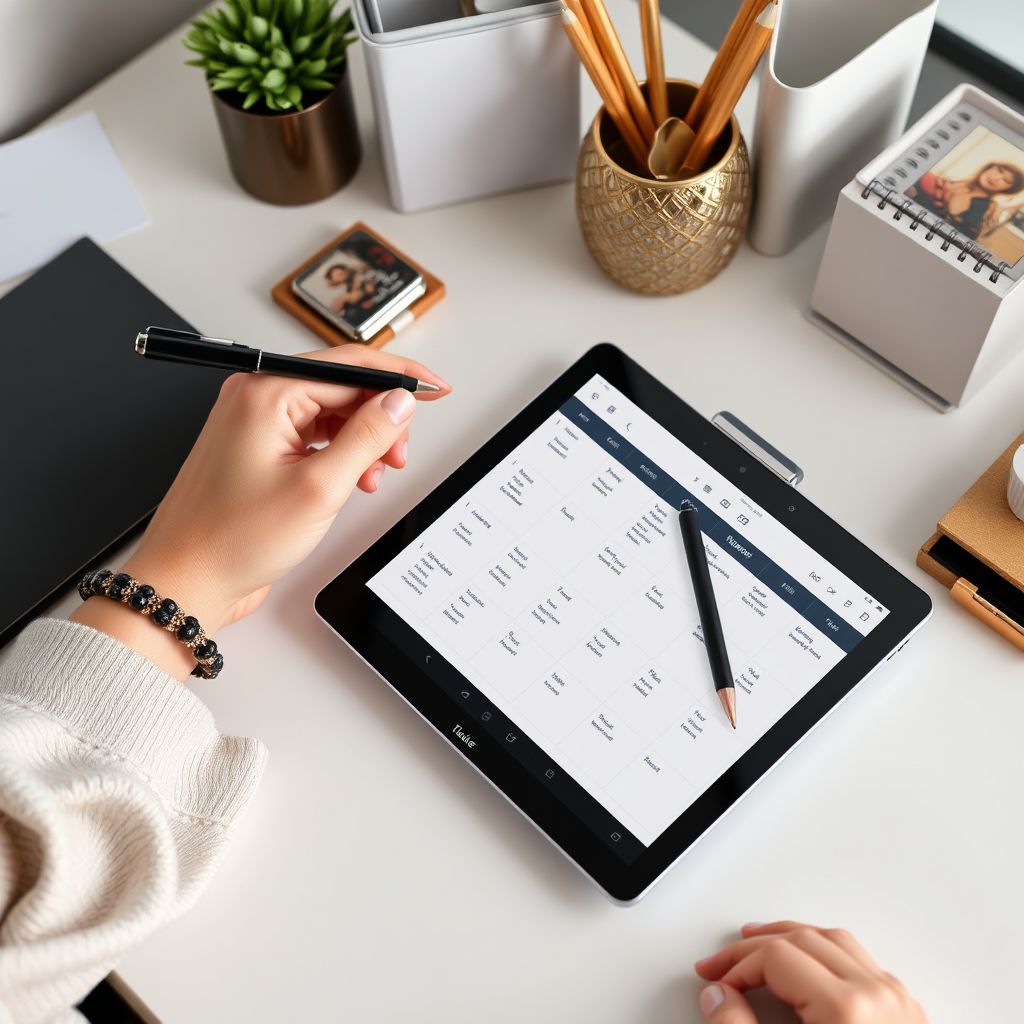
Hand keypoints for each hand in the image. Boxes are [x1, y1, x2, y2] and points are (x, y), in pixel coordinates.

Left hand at [71, 344, 449, 677]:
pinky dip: (340, 455)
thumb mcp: (319, 487)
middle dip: (380, 420)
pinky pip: (313, 436)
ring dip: (361, 442)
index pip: (350, 366)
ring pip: (332, 413)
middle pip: (343, 388)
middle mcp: (257, 398)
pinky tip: (350, 481)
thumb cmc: (231, 539)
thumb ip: (366, 437)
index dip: (400, 379)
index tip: (435, 390)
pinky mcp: (258, 449)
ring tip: (372, 478)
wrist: (186, 581)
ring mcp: (255, 424)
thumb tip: (399, 403)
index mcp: (265, 392)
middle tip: (398, 455)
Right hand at [694, 922, 927, 1023]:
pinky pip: (864, 965)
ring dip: (792, 939)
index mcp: (847, 1011)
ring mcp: (902, 1008)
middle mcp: (879, 999)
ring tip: (760, 944)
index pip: (776, 957)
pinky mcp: (912, 1020)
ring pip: (837, 943)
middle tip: (722, 966)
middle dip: (754, 948)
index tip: (715, 986)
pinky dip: (827, 957)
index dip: (735, 966)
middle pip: (804, 940)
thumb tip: (717, 995)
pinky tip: (810, 968)